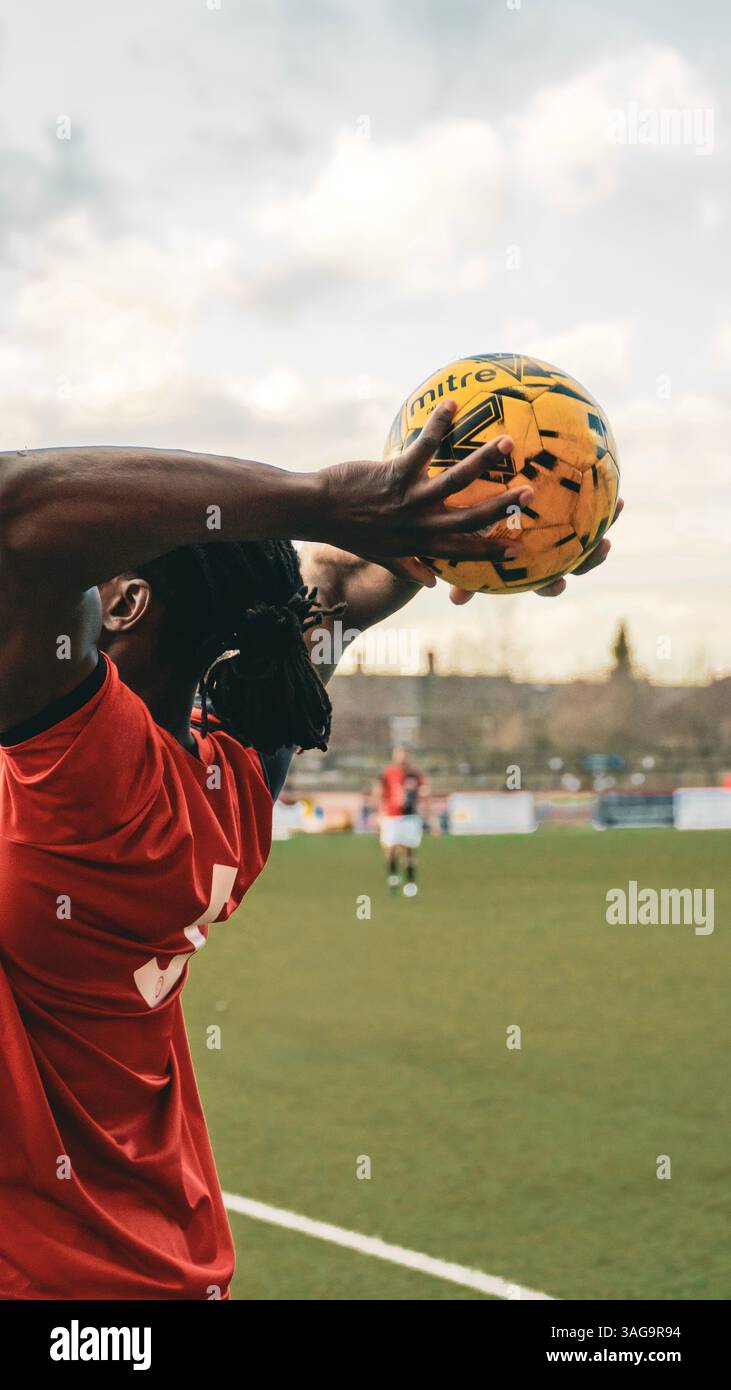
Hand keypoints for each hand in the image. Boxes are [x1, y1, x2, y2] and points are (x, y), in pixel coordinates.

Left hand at [320, 402, 532, 561]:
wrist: (315, 511)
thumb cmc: (348, 530)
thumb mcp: (379, 556)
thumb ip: (407, 568)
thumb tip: (432, 583)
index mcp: (416, 544)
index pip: (461, 551)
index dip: (490, 552)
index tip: (518, 550)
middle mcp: (416, 525)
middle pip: (467, 518)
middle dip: (501, 507)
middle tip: (530, 493)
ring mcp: (407, 499)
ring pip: (453, 481)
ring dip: (482, 462)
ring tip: (507, 443)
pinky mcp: (393, 474)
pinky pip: (423, 447)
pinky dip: (438, 425)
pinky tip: (452, 405)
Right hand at [449, 496, 623, 603]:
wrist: (483, 487)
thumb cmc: (467, 527)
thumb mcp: (461, 551)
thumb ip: (463, 574)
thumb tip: (454, 600)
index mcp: (529, 565)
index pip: (544, 582)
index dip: (553, 586)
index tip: (559, 585)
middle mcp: (551, 549)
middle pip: (577, 560)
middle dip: (591, 557)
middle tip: (602, 546)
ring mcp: (563, 525)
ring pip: (589, 528)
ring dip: (605, 519)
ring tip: (616, 505)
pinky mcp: (568, 498)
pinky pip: (583, 492)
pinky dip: (591, 484)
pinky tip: (598, 469)